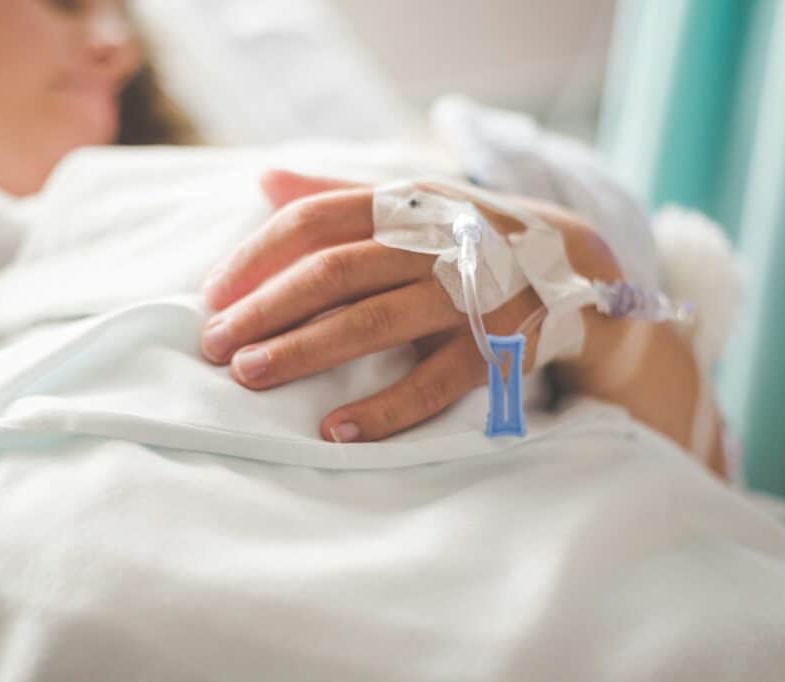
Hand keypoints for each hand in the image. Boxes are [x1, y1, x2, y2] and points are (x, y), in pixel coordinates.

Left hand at [200, 170, 622, 442]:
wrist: (574, 264)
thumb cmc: (465, 236)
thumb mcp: (410, 202)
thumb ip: (337, 194)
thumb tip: (263, 180)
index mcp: (404, 205)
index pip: (314, 220)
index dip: (256, 255)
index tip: (210, 294)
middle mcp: (433, 243)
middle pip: (334, 272)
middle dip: (265, 308)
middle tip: (214, 344)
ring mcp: (468, 295)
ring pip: (374, 322)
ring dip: (306, 351)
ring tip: (250, 376)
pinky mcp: (499, 347)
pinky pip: (434, 383)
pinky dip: (385, 409)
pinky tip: (334, 430)